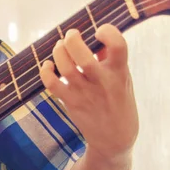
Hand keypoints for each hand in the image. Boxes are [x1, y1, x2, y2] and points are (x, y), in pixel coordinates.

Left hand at [40, 24, 138, 162]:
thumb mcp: (123, 80)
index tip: (100, 31)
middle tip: (71, 34)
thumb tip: (96, 40)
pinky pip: (52, 85)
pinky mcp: (71, 102)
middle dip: (73, 40)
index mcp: (119, 73)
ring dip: (59, 52)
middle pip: (83, 57)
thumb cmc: (119, 104)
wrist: (114, 139)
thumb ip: (110, 60)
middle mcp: (101, 82)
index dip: (108, 32)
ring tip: (60, 46)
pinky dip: (46, 72)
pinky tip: (48, 65)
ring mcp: (84, 93)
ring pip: (65, 68)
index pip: (118, 46)